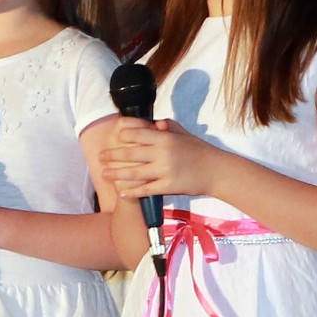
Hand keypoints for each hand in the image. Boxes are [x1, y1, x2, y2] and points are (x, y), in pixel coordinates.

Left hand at [100, 118, 217, 197]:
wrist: (215, 171)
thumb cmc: (199, 150)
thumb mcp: (184, 134)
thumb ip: (168, 128)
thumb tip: (155, 123)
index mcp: (165, 137)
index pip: (138, 133)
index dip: (123, 134)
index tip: (114, 136)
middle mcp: (163, 152)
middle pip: (131, 153)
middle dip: (113, 155)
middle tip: (101, 157)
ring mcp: (164, 170)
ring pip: (135, 172)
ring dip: (117, 173)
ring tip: (104, 174)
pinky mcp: (168, 186)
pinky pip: (146, 190)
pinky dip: (133, 192)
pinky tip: (122, 193)